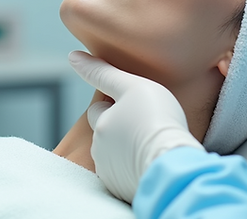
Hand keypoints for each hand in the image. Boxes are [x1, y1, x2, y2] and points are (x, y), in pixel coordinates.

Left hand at [69, 50, 202, 202]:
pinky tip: (152, 161)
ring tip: (152, 144)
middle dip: (119, 129)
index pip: (99, 110)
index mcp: (102, 124)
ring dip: (127, 149)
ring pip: (115, 154)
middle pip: (107, 134)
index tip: (134, 108)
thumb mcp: (132, 86)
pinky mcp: (123, 189)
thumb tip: (73, 56)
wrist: (173, 163)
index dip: (115, 106)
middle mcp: (100, 150)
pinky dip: (135, 168)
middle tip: (145, 126)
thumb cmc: (157, 120)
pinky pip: (125, 175)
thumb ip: (103, 72)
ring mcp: (111, 172)